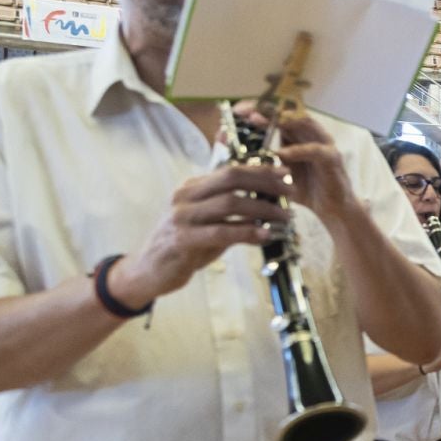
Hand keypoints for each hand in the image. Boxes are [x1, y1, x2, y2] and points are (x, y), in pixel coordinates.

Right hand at [110, 163, 294, 304]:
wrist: (150, 271)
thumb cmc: (185, 245)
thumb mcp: (209, 222)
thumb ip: (233, 210)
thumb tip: (269, 203)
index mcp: (192, 187)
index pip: (231, 169)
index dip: (261, 170)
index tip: (286, 174)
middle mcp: (185, 196)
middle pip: (231, 178)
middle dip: (265, 183)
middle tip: (291, 192)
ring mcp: (181, 217)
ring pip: (230, 203)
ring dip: (263, 210)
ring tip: (285, 217)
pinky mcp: (182, 240)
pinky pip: (221, 232)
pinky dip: (246, 232)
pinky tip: (265, 235)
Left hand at [237, 104, 358, 225]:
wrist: (333, 210)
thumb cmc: (304, 189)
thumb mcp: (275, 173)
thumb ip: (258, 160)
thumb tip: (227, 150)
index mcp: (295, 135)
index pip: (276, 114)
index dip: (257, 109)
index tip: (238, 111)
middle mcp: (310, 134)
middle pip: (287, 112)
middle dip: (264, 110)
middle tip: (245, 112)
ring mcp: (323, 144)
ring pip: (302, 122)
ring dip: (280, 120)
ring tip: (258, 122)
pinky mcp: (332, 159)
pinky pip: (315, 150)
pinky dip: (298, 151)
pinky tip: (282, 153)